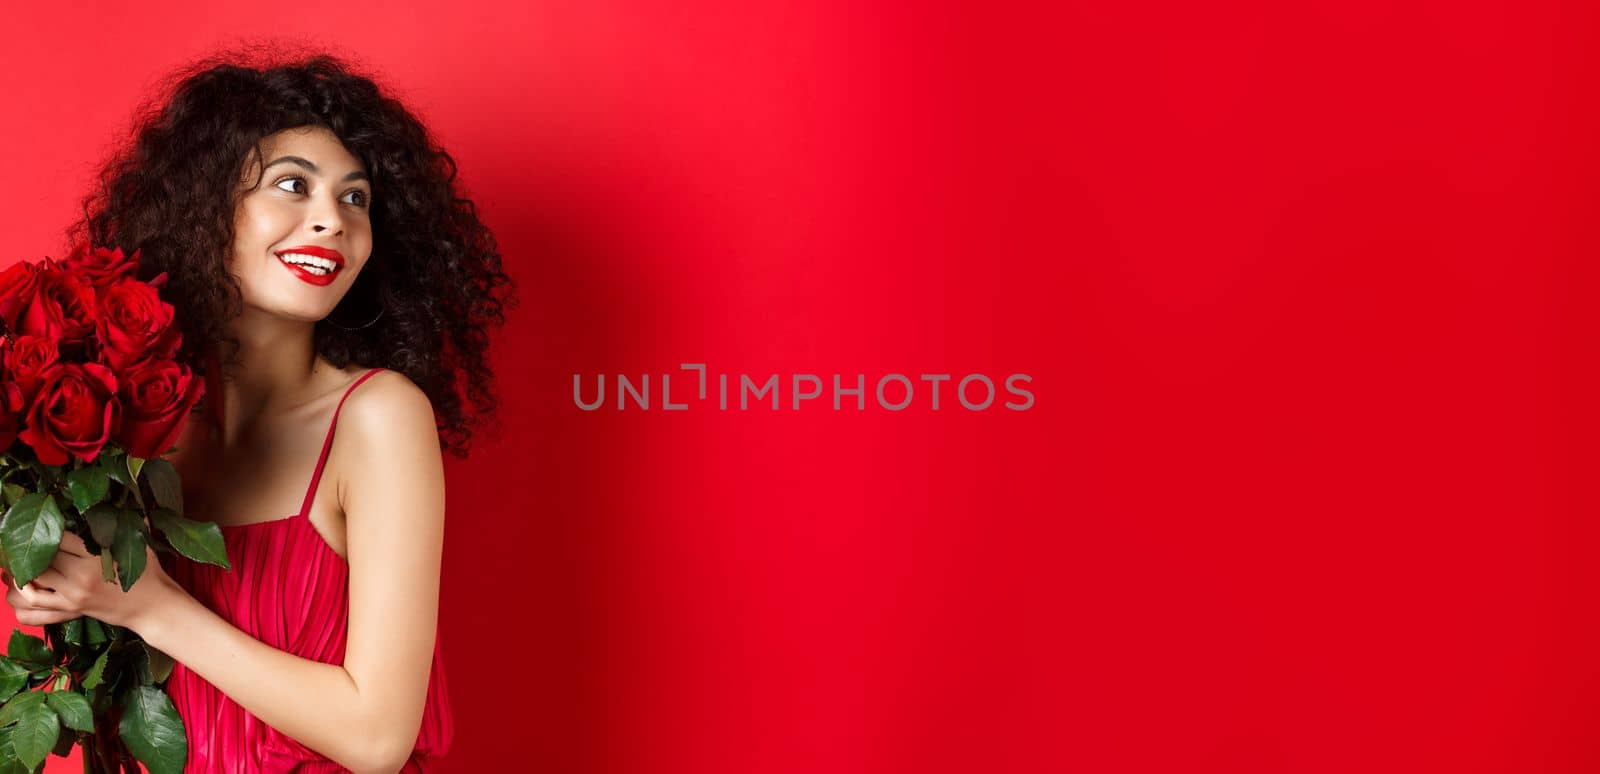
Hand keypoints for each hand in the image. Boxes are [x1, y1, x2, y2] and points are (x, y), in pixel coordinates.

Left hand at [2, 532, 175, 632]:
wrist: (153, 608)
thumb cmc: (150, 574)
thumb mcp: (141, 544)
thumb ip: (128, 523)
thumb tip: (121, 499)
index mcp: (97, 559)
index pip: (61, 538)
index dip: (51, 527)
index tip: (50, 519)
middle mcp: (81, 578)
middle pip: (44, 557)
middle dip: (35, 545)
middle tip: (30, 536)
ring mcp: (73, 595)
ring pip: (35, 578)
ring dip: (26, 567)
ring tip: (25, 557)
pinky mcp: (70, 609)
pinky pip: (36, 603)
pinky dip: (24, 593)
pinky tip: (22, 582)